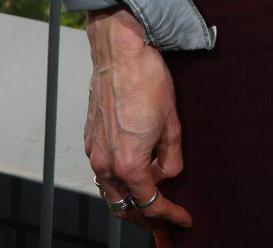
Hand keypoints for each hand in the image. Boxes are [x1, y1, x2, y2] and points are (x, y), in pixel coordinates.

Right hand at [84, 7, 192, 243]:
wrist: (119, 52)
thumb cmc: (147, 81)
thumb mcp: (173, 123)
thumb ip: (172, 156)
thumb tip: (168, 173)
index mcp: (129, 163)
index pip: (151, 202)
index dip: (170, 215)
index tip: (183, 220)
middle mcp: (105, 162)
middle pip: (124, 205)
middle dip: (145, 216)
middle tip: (165, 219)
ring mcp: (93, 151)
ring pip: (110, 190)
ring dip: (129, 199)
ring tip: (151, 198)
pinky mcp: (89, 138)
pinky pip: (103, 171)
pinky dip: (118, 179)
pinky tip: (134, 171)